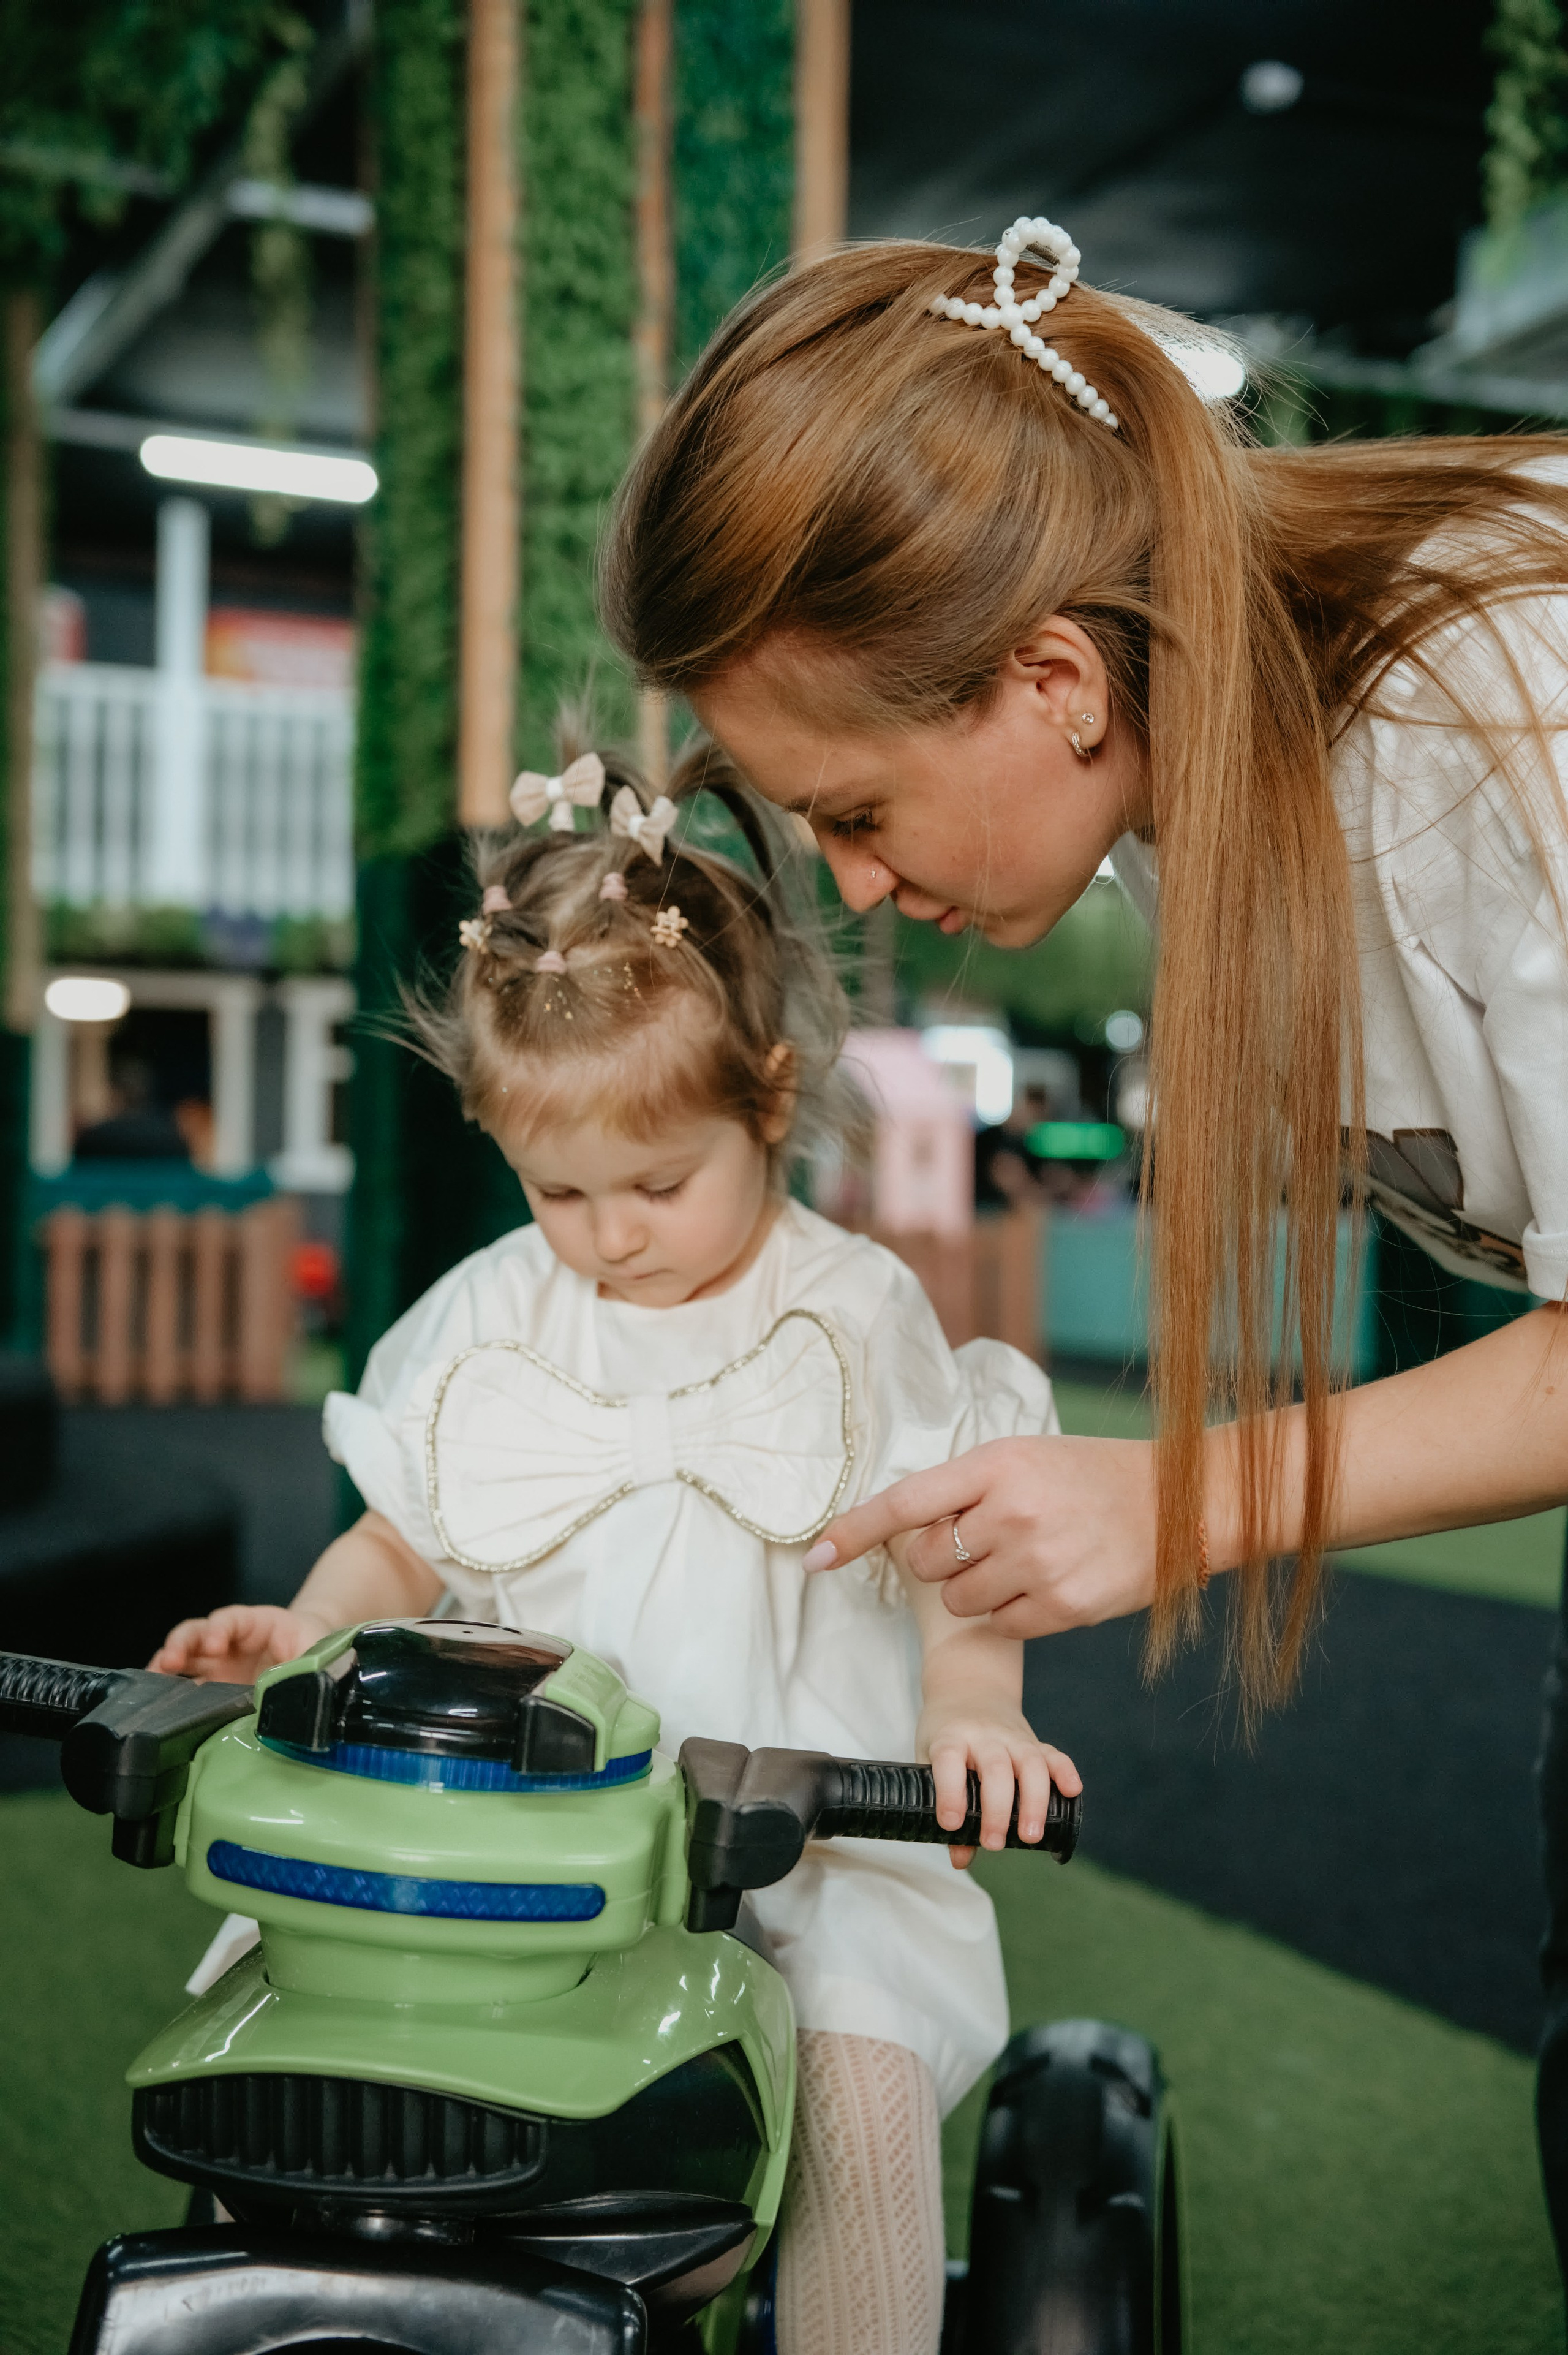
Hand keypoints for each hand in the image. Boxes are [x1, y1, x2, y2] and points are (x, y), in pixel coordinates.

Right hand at [150, 1604, 330, 1683]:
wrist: (313, 1657)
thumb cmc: (310, 1648)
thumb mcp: (313, 1651)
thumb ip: (303, 1666)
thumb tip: (294, 1689)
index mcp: (253, 1624)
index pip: (229, 1620)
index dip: (219, 1629)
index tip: (215, 1645)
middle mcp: (227, 1641)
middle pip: (195, 1634)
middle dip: (181, 1644)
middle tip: (171, 1661)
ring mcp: (214, 1664)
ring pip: (181, 1657)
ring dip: (165, 1666)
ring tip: (154, 1681)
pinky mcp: (208, 1687)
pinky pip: (183, 1687)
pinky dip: (167, 1692)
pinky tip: (156, 1704)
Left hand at [804, 1435, 1158, 1638]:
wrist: (1178, 1504)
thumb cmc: (1087, 1477)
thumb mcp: (1023, 1458)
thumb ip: (963, 1488)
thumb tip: (899, 1529)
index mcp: (995, 1465)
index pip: (905, 1503)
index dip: (854, 1531)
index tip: (815, 1558)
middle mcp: (1011, 1513)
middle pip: (924, 1561)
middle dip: (940, 1558)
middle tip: (985, 1540)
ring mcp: (1038, 1563)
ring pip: (956, 1600)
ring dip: (975, 1589)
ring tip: (1021, 1561)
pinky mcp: (1063, 1607)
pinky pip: (999, 1626)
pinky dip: (1012, 1613)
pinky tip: (1046, 1584)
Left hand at [919, 1693, 1080, 1868]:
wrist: (968, 1690)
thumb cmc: (944, 1737)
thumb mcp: (930, 1764)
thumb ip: (943, 1808)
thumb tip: (960, 1859)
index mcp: (950, 1738)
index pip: (949, 1761)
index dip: (950, 1792)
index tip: (951, 1824)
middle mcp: (983, 1736)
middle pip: (995, 1768)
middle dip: (998, 1809)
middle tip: (995, 1843)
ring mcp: (1012, 1737)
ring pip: (1030, 1763)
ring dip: (1034, 1801)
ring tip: (1032, 1836)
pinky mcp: (1034, 1740)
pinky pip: (1054, 1754)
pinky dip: (1066, 1771)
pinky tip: (1072, 1792)